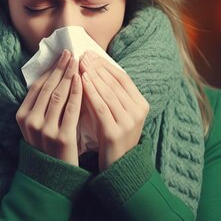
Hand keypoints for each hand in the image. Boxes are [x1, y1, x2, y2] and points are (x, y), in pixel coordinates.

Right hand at [16, 49, 82, 165]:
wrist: (52, 177)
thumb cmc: (47, 147)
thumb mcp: (35, 126)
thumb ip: (40, 105)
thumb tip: (53, 76)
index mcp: (22, 116)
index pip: (37, 87)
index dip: (50, 70)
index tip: (61, 56)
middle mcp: (31, 122)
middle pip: (48, 88)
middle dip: (60, 68)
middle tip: (71, 53)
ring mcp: (45, 130)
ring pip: (59, 95)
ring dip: (70, 76)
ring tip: (79, 62)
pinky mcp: (62, 137)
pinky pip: (71, 109)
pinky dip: (77, 92)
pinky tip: (83, 81)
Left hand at [79, 50, 149, 170]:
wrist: (117, 167)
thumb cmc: (110, 135)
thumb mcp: (112, 111)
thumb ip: (106, 93)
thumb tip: (89, 67)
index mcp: (141, 104)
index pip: (123, 77)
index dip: (106, 65)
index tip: (90, 54)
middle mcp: (138, 111)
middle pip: (115, 83)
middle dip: (97, 67)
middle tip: (81, 55)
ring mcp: (128, 122)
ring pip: (108, 93)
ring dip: (92, 76)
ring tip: (79, 64)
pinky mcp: (115, 132)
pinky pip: (101, 107)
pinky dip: (91, 92)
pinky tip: (81, 82)